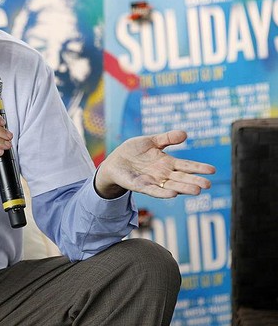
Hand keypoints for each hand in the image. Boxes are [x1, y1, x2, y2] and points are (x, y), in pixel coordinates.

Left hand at [95, 130, 213, 198]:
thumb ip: (167, 138)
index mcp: (167, 162)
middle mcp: (163, 174)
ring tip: (196, 190)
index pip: (186, 165)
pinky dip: (162, 193)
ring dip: (183, 188)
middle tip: (208, 184)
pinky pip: (153, 190)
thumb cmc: (134, 151)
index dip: (198, 168)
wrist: (115, 161)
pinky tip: (173, 194)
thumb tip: (185, 133)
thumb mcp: (151, 141)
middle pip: (181, 178)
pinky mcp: (140, 186)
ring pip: (171, 186)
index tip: (212, 170)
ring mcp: (153, 181)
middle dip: (194, 181)